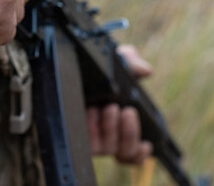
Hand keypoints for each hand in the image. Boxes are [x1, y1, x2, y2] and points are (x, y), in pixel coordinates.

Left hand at [86, 44, 152, 164]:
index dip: (141, 152)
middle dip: (129, 132)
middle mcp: (108, 134)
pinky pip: (90, 146)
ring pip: (110, 148)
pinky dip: (94, 130)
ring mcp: (92, 138)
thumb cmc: (93, 68)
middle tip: (124, 111)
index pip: (134, 152)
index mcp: (121, 123)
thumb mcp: (114, 61)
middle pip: (126, 151)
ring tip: (107, 107)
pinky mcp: (76, 137)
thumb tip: (145, 70)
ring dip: (111, 127)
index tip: (146, 143)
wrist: (67, 65)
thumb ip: (131, 63)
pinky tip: (93, 113)